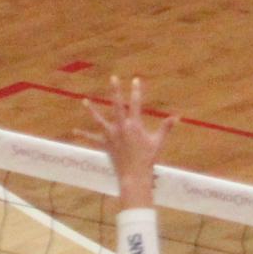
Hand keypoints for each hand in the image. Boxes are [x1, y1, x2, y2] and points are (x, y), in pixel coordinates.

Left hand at [81, 76, 172, 202]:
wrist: (134, 175)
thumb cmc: (148, 159)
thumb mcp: (158, 142)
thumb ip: (165, 128)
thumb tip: (176, 117)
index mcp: (134, 125)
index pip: (136, 104)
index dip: (136, 91)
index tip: (136, 80)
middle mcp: (121, 127)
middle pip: (117, 105)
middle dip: (116, 91)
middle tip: (113, 78)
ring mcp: (111, 135)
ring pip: (99, 120)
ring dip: (92, 110)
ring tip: (85, 101)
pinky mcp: (105, 144)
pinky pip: (93, 138)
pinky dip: (84, 134)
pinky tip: (75, 130)